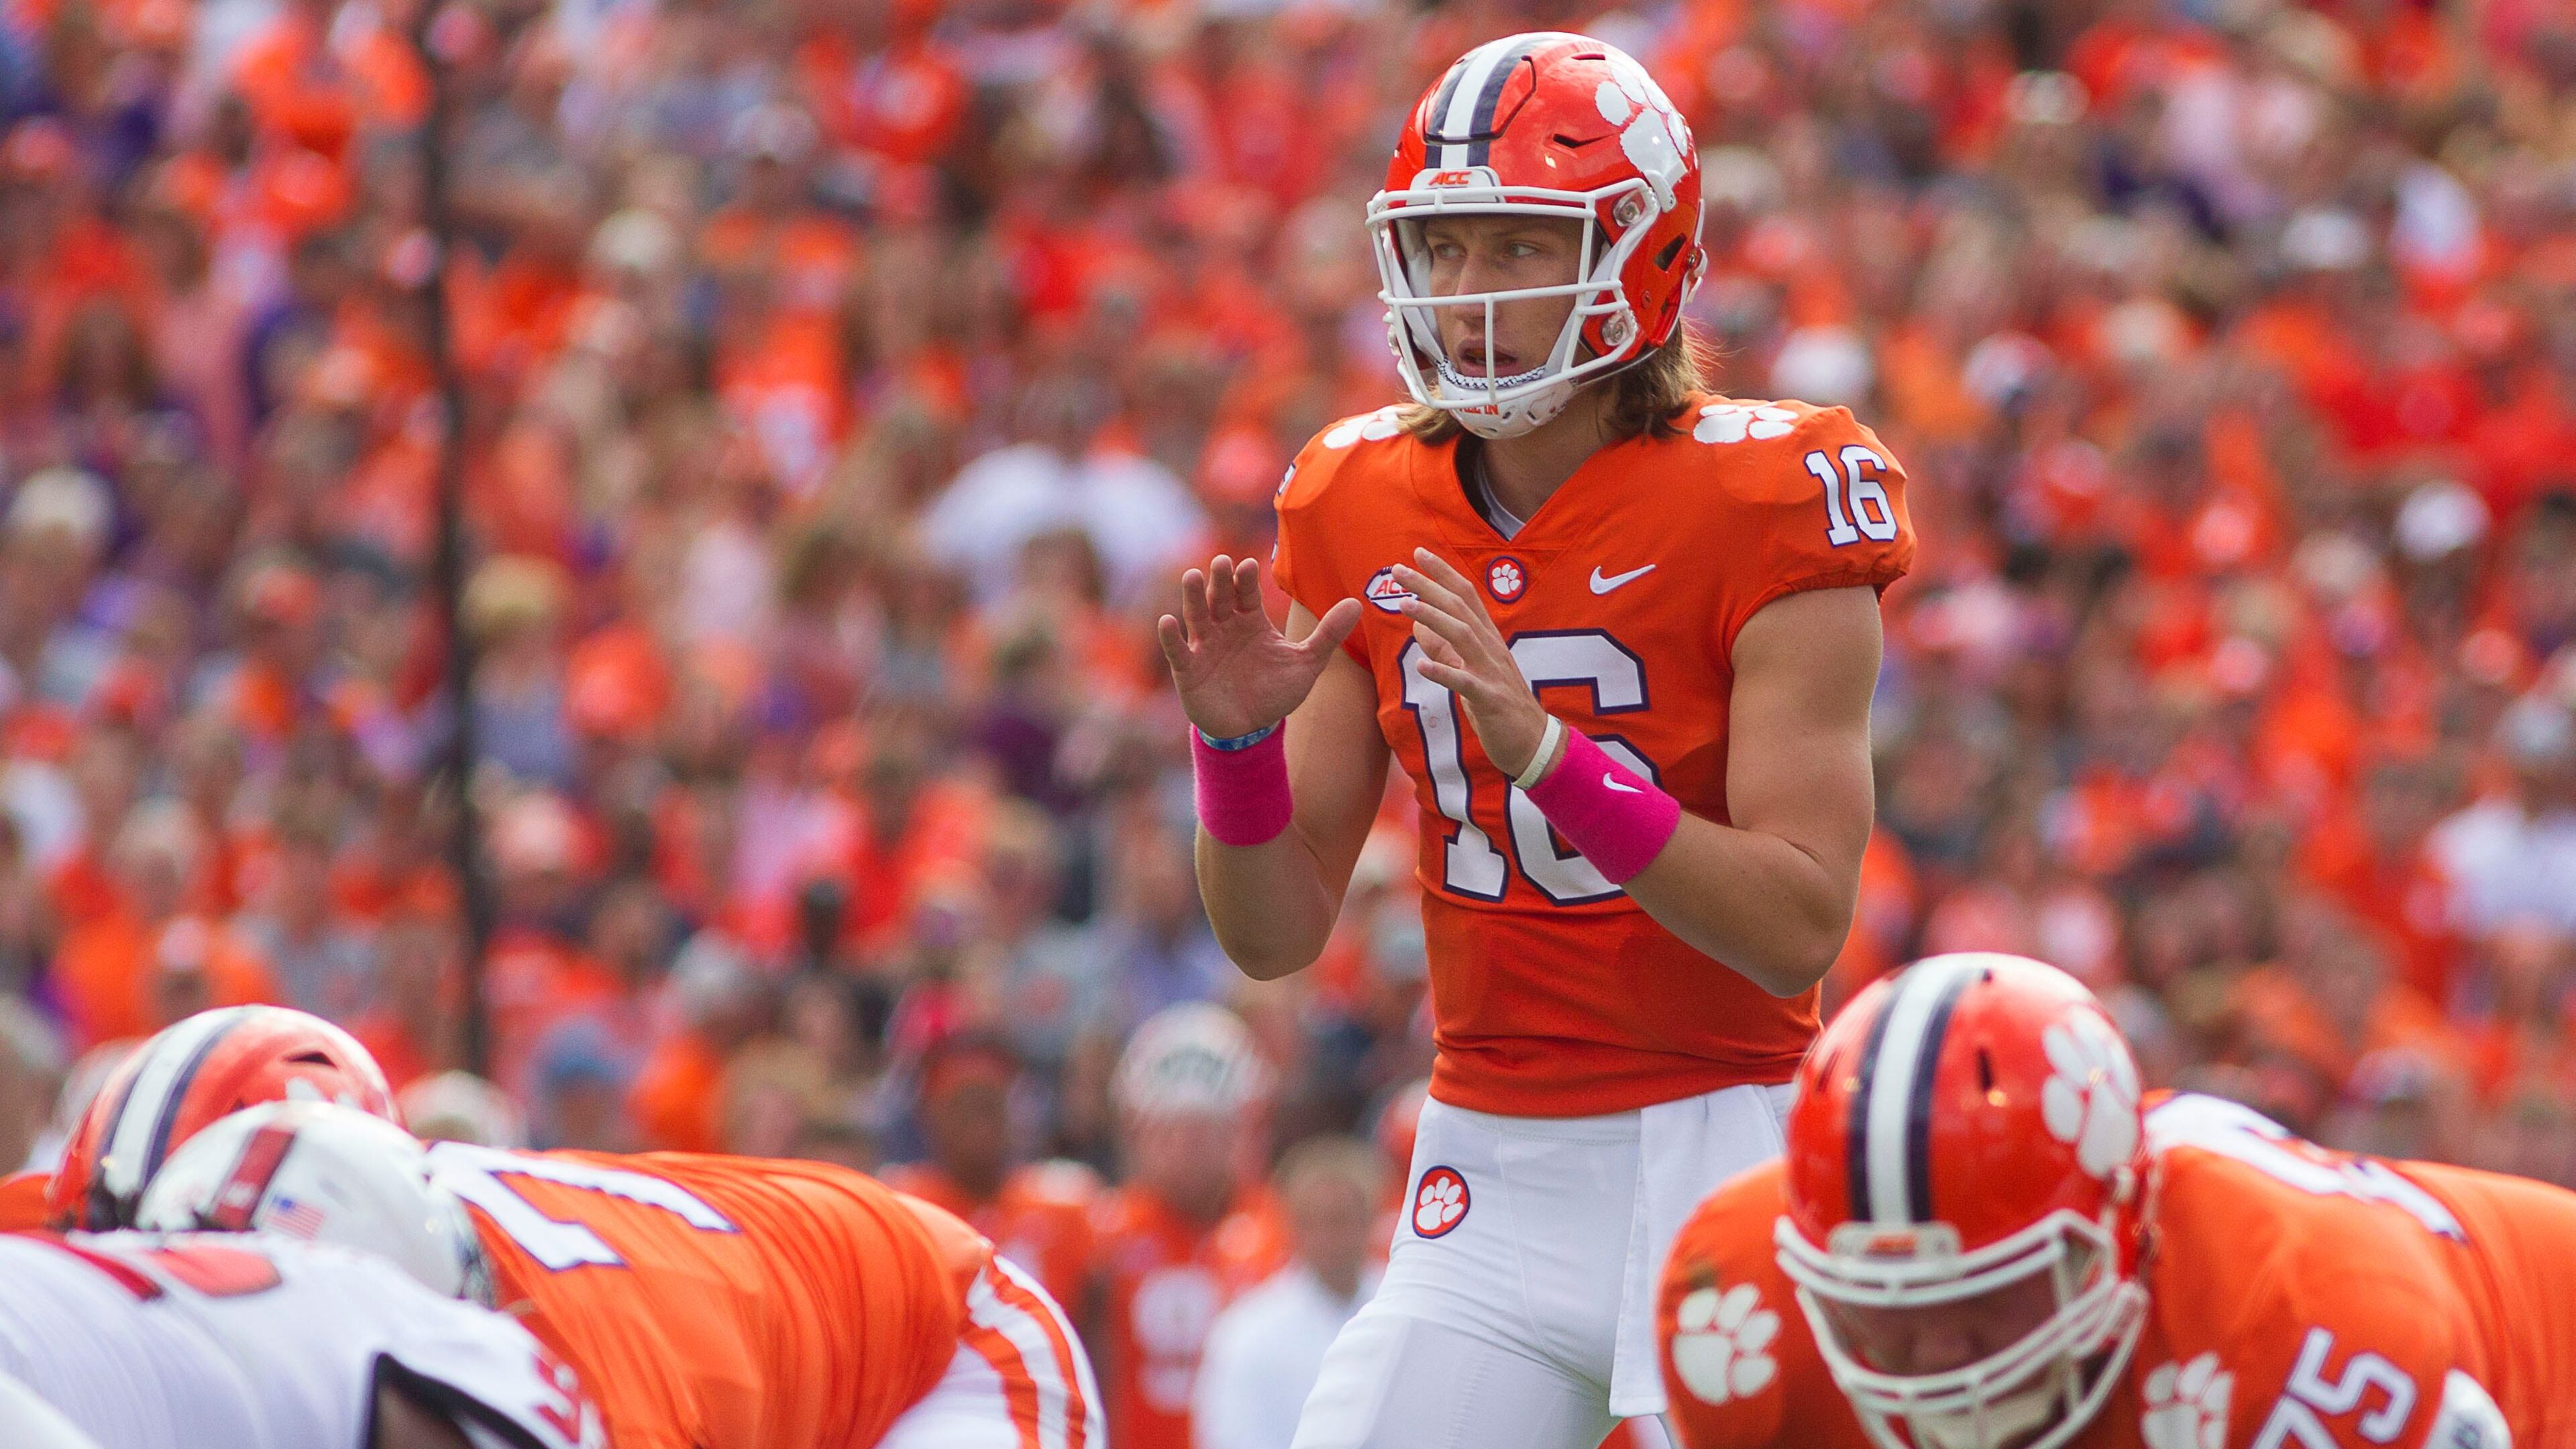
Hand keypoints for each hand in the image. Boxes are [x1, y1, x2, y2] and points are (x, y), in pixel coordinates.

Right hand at [1158, 555, 1363, 739]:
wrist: (1250, 728)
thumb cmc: (1276, 692)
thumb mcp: (1306, 664)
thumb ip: (1328, 634)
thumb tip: (1358, 604)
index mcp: (1251, 621)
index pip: (1247, 593)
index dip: (1246, 580)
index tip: (1249, 566)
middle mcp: (1225, 627)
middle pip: (1220, 597)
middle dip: (1220, 580)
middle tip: (1221, 562)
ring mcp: (1204, 646)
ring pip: (1196, 615)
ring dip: (1193, 597)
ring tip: (1192, 577)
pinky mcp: (1188, 669)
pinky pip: (1177, 650)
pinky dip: (1170, 637)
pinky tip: (1167, 622)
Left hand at [1392, 548, 1558, 779]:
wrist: (1533, 743)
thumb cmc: (1499, 706)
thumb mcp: (1470, 672)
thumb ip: (1445, 649)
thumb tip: (1417, 626)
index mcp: (1488, 639)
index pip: (1465, 596)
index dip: (1442, 573)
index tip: (1418, 554)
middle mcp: (1491, 649)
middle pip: (1460, 608)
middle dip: (1429, 586)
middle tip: (1400, 571)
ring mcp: (1492, 673)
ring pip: (1463, 636)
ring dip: (1433, 618)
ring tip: (1404, 606)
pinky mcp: (1491, 700)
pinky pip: (1466, 683)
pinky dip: (1444, 672)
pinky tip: (1422, 666)